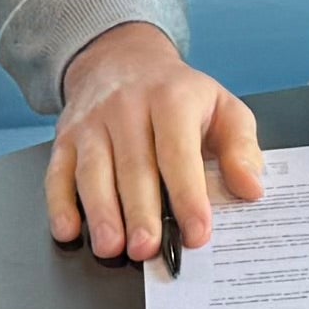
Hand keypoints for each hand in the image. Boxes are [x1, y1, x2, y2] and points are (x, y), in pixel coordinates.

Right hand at [45, 23, 265, 262]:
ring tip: (112, 248)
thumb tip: (251, 188)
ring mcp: (91, 123)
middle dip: (140, 212)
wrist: (122, 59)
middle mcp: (126, 107)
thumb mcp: (222, 107)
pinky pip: (57, 173)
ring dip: (100, 213)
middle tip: (148, 249)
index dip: (188, 195)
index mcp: (171, 99)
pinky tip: (69, 230)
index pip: (178, 152)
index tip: (197, 233)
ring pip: (92, 171)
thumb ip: (241, 148)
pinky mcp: (65, 138)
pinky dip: (59, 204)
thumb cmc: (177, 95)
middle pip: (133, 166)